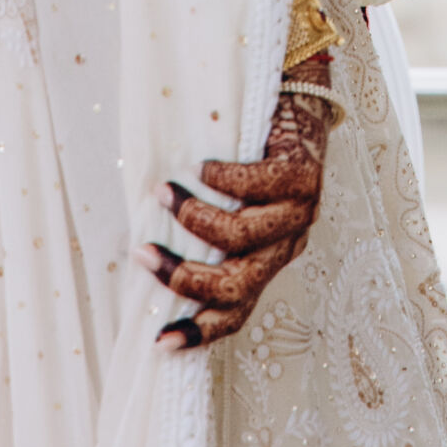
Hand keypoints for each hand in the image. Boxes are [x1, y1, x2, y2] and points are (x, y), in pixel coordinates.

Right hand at [139, 50, 332, 348]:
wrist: (301, 104)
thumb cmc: (256, 160)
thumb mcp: (234, 209)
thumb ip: (207, 236)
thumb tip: (146, 257)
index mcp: (268, 261)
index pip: (237, 313)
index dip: (200, 332)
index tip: (158, 342)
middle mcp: (288, 245)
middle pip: (236, 285)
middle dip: (183, 276)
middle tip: (142, 252)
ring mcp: (300, 212)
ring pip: (241, 237)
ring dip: (193, 217)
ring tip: (164, 193)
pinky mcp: (304, 175)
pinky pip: (254, 186)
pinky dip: (219, 179)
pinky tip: (200, 168)